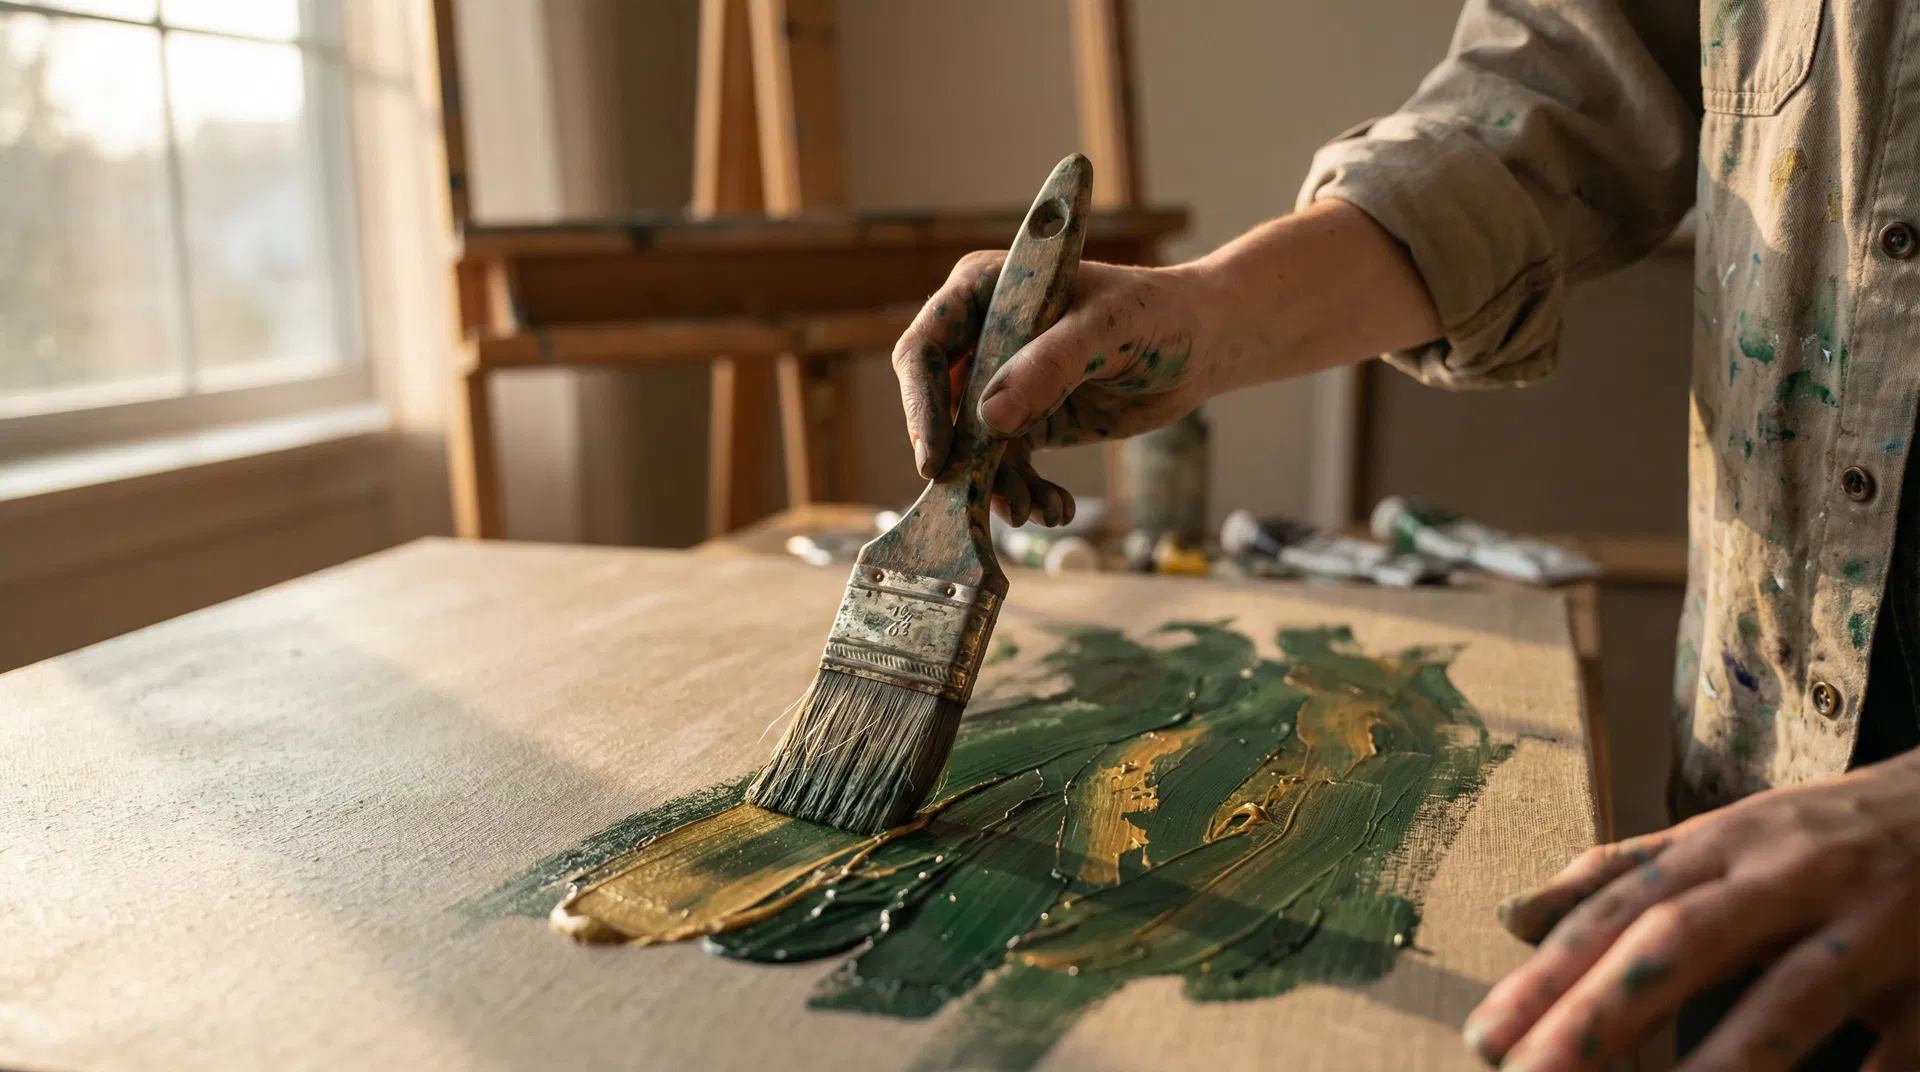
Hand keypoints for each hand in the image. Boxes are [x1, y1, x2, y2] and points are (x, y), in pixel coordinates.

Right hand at [890, 251, 1221, 526]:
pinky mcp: (1027, 420)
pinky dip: (1026, 493)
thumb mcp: (1107, 329)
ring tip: (1031, 510)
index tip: (935, 458)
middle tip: (975, 501)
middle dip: (960, 459)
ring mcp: (1002, 382)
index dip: (921, 405)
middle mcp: (982, 337)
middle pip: (940, 408)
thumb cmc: (1156, 313)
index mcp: (982, 292)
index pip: (926, 349)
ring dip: (997, 486)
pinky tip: (1056, 508)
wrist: (1202, 343)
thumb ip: (1050, 367)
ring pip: (974, 447)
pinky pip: (1008, 466)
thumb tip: (988, 419)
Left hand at [1464, 751, 1919, 1070]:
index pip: (1618, 909)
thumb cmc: (1823, 834)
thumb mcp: (1720, 836)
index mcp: (1724, 844)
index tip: (1487, 1035)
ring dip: (1724, 1060)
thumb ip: (1618, 877)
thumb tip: (1510, 918)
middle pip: (1681, 944)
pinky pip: (1895, 1049)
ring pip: (1790, 997)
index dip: (1549, 973)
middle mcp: (1789, 876)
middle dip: (1602, 1015)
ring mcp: (1872, 928)